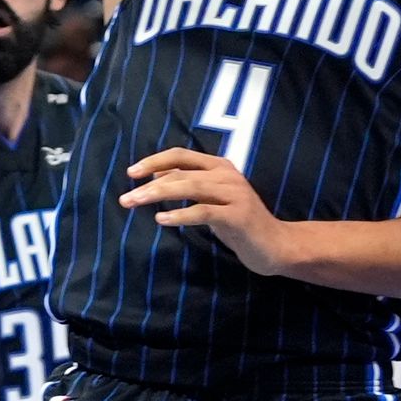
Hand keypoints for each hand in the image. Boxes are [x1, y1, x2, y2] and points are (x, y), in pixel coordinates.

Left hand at [120, 147, 295, 273]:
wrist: (275, 245)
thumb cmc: (239, 224)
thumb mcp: (211, 200)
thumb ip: (188, 185)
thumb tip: (155, 175)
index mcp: (220, 166)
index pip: (181, 155)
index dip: (154, 161)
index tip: (131, 172)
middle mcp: (227, 175)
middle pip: (181, 173)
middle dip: (149, 184)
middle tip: (125, 198)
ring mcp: (234, 194)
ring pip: (190, 188)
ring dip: (158, 195)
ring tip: (136, 204)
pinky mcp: (237, 216)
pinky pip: (203, 211)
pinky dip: (180, 215)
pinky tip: (161, 220)